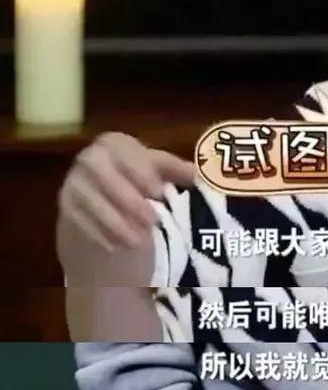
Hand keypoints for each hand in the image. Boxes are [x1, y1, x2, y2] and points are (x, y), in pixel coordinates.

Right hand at [57, 132, 195, 252]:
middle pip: (101, 173)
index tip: (158, 191)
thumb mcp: (158, 171)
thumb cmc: (138, 179)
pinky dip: (99, 234)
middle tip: (152, 220)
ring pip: (88, 200)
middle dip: (126, 198)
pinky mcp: (66, 207)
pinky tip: (117, 246)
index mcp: (114, 143)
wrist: (104, 201)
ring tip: (139, 241)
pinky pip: (78, 220)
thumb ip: (176, 170)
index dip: (140, 170)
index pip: (122, 149)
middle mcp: (90, 159)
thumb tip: (198, 174)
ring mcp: (74, 182)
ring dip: (115, 222)